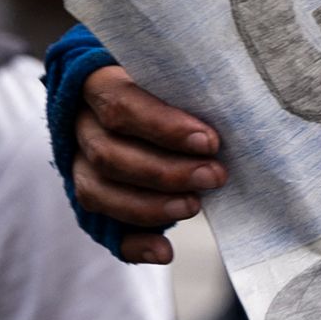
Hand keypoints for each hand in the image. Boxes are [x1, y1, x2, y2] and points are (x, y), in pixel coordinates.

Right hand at [71, 64, 224, 265]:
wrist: (143, 91)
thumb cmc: (172, 78)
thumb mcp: (176, 68)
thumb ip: (193, 79)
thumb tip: (242, 100)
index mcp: (98, 83)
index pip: (121, 105)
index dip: (164, 127)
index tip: (210, 141)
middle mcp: (80, 125)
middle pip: (110, 154)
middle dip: (166, 172)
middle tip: (216, 176)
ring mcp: (79, 163)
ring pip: (99, 192)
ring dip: (150, 206)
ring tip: (194, 206)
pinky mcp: (91, 194)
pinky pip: (101, 227)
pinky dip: (132, 243)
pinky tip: (164, 251)